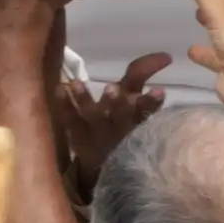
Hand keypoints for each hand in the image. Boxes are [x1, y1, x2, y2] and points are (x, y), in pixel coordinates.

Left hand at [57, 53, 172, 196]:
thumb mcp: (136, 104)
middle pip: (119, 116)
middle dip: (117, 103)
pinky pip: (70, 119)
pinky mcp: (78, 135)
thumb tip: (164, 56)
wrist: (103, 166)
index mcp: (136, 119)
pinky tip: (59, 88)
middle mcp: (118, 126)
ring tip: (76, 83)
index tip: (160, 87)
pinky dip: (64, 105)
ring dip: (85, 99)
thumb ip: (144, 76)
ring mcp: (96, 131)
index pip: (147, 108)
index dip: (152, 99)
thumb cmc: (123, 123)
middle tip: (112, 89)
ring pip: (92, 116)